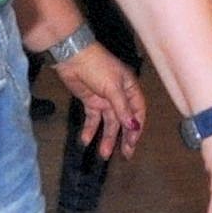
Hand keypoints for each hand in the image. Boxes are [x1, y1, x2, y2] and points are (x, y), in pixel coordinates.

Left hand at [56, 42, 145, 160]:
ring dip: (107, 138)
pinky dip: (90, 130)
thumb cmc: (97, 66)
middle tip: (125, 155)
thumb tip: (134, 126)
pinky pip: (92, 120)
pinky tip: (86, 140)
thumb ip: (122, 108)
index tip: (133, 143)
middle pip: (124, 121)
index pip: (138, 112)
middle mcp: (119, 96)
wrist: (73, 57)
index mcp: (130, 89)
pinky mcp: (90, 102)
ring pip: (108, 123)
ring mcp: (104, 100)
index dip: (136, 128)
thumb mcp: (113, 88)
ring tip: (104, 154)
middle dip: (124, 138)